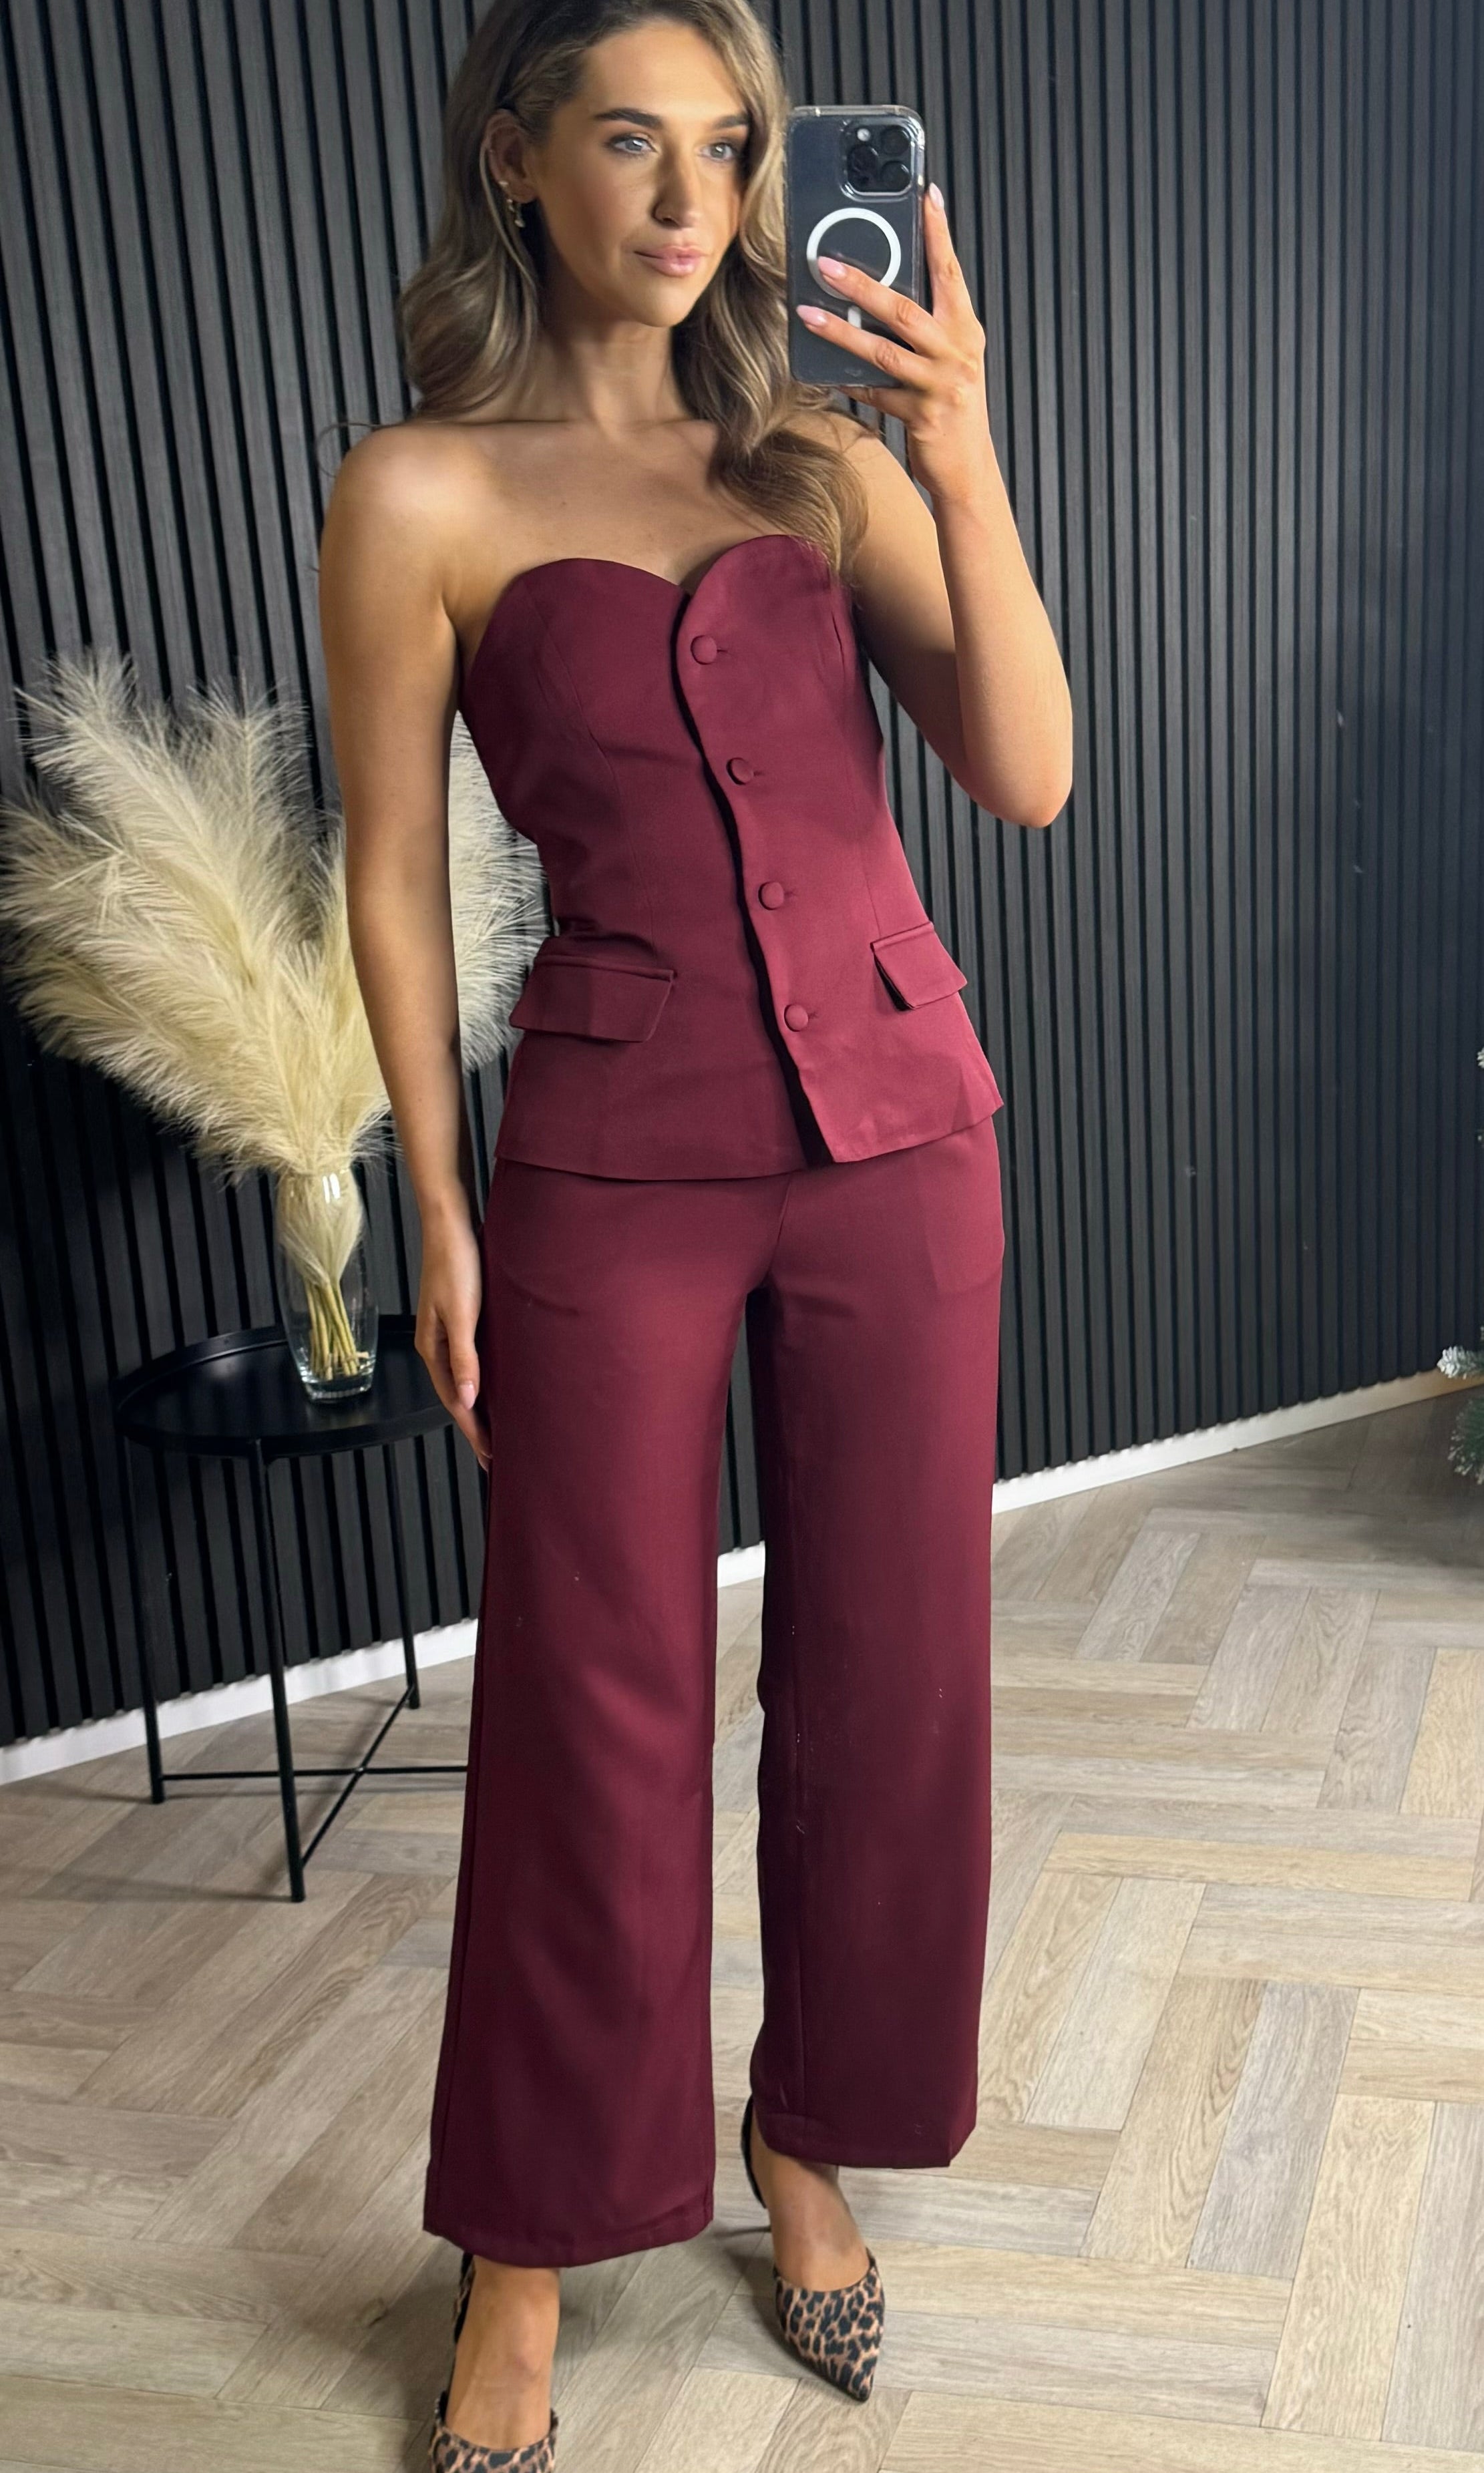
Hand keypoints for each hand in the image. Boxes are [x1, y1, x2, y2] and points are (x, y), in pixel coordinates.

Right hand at [416, 1214, 489, 1470]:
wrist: (450, 1222)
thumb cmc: (456, 1263)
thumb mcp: (462, 1314)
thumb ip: (464, 1358)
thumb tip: (467, 1400)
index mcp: (432, 1347)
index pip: (454, 1401)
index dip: (472, 1431)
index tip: (489, 1458)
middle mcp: (437, 1343)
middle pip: (457, 1395)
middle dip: (474, 1427)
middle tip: (494, 1457)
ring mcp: (448, 1330)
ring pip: (463, 1379)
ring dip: (479, 1406)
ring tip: (497, 1430)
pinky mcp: (461, 1317)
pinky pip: (470, 1360)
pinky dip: (482, 1380)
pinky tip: (497, 1385)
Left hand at [795, 182, 992, 505]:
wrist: (970, 469)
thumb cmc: (953, 409)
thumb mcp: (949, 361)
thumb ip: (925, 329)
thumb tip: (880, 296)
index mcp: (965, 329)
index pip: (950, 271)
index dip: (938, 232)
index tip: (927, 194)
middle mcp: (958, 351)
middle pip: (905, 308)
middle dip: (862, 283)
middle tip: (825, 264)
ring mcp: (941, 384)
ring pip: (883, 350)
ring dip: (841, 331)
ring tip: (808, 314)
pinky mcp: (923, 416)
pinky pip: (876, 394)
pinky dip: (850, 382)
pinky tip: (827, 374)